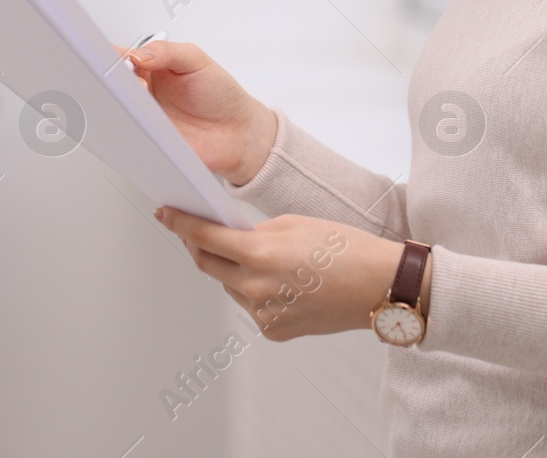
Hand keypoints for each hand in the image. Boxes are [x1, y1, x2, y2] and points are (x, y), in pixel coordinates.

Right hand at [112, 39, 276, 185]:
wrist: (237, 134)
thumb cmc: (221, 95)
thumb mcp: (197, 60)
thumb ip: (167, 51)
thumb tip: (139, 54)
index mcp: (152, 66)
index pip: (122, 56)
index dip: (113, 56)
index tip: (116, 58)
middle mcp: (144, 90)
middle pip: (112, 84)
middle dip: (111, 81)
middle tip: (125, 80)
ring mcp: (144, 116)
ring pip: (116, 109)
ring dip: (119, 105)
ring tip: (138, 100)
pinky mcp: (147, 138)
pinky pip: (128, 134)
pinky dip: (127, 130)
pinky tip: (139, 123)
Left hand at [155, 206, 413, 342]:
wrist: (379, 286)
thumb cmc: (347, 249)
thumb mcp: (294, 223)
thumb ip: (255, 231)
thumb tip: (228, 235)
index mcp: (261, 255)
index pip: (204, 237)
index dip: (180, 224)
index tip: (166, 214)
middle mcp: (257, 289)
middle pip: (208, 265)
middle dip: (198, 246)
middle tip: (197, 230)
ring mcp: (264, 315)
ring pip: (230, 286)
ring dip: (231, 269)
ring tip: (259, 256)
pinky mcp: (274, 332)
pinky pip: (250, 306)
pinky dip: (254, 290)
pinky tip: (278, 280)